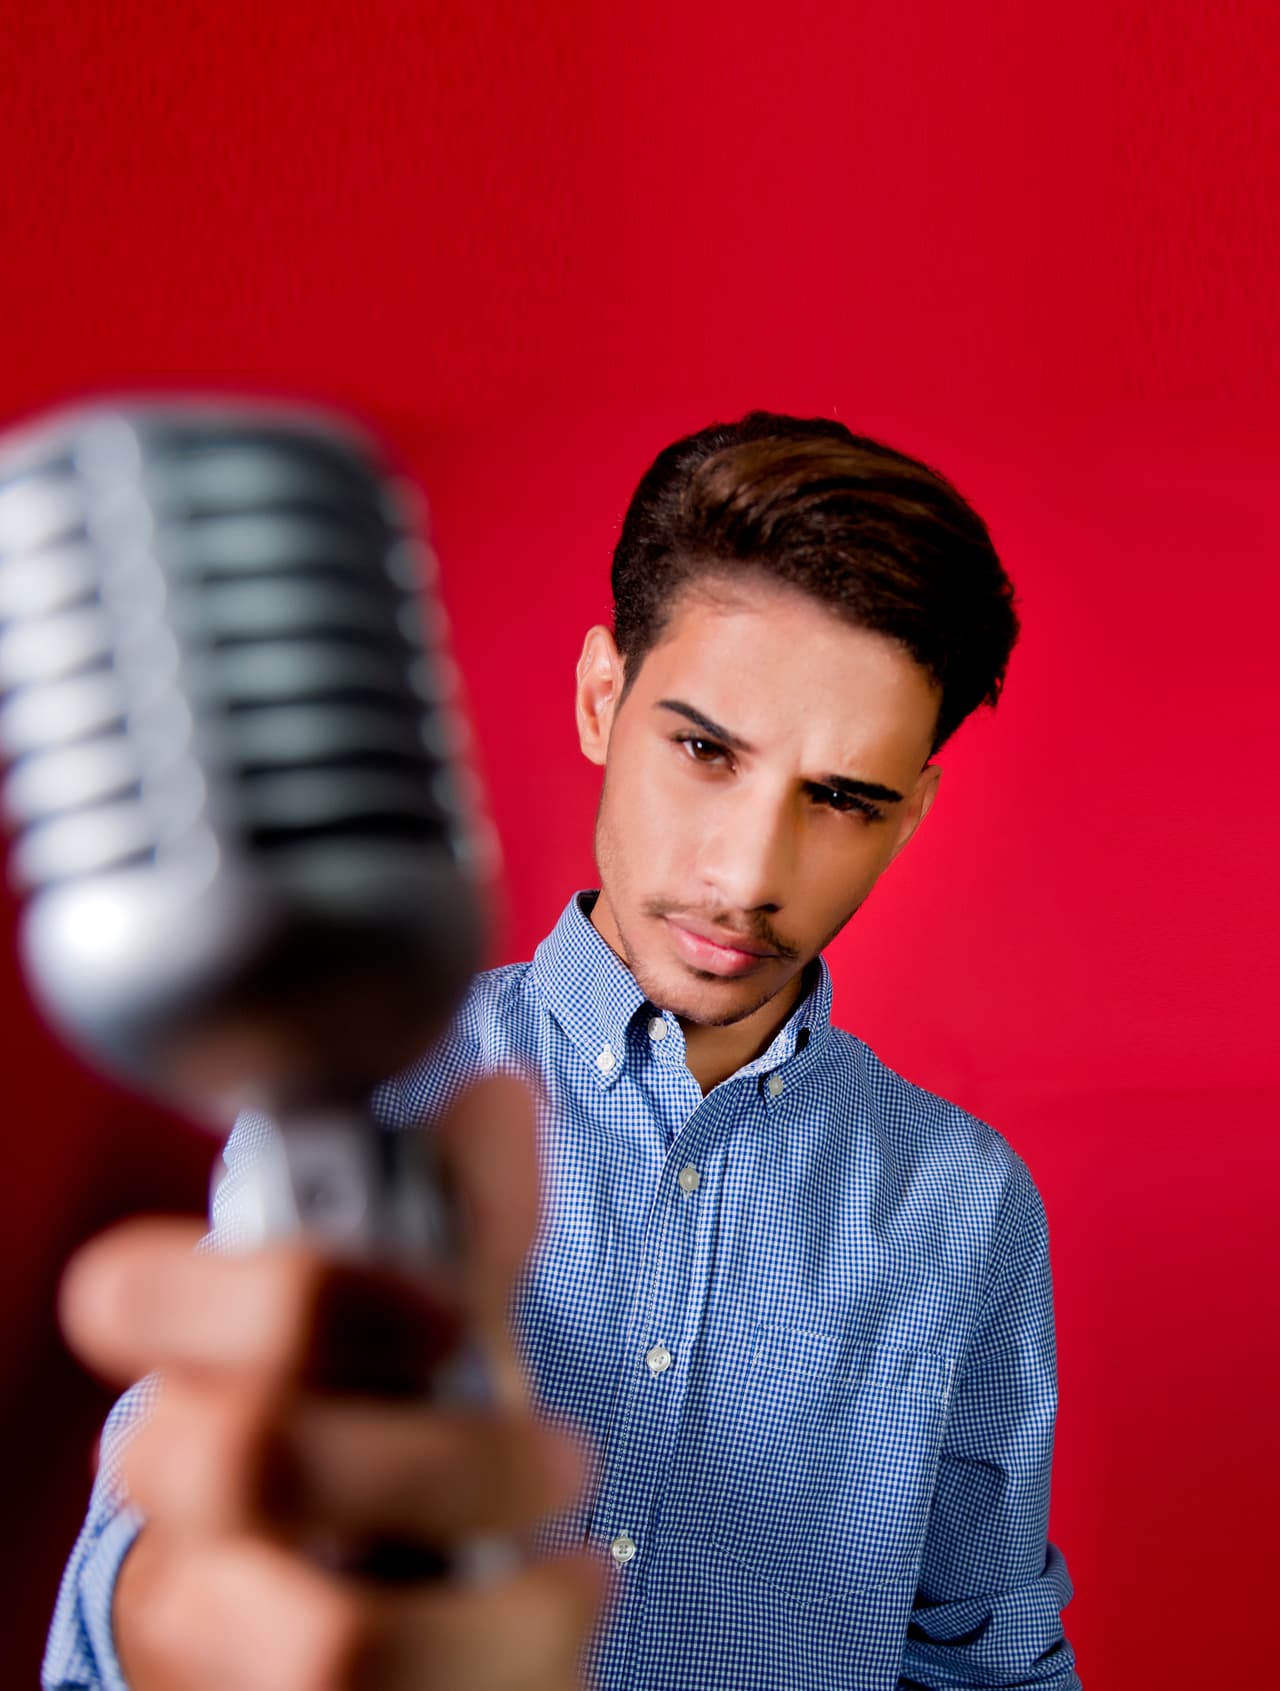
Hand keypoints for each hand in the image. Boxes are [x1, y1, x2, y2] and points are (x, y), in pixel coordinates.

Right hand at [59, 1075, 607, 1689]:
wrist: (381, 1636)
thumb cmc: (398, 1462)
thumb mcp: (435, 1341)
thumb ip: (465, 1224)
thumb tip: (498, 1096)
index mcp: (198, 1374)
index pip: (131, 1295)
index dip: (286, 1289)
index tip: (439, 1311)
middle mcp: (176, 1507)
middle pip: (249, 1458)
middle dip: (447, 1457)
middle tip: (556, 1453)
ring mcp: (210, 1638)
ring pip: (328, 1643)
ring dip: (501, 1607)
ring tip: (574, 1574)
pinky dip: (518, 1672)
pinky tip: (554, 1628)